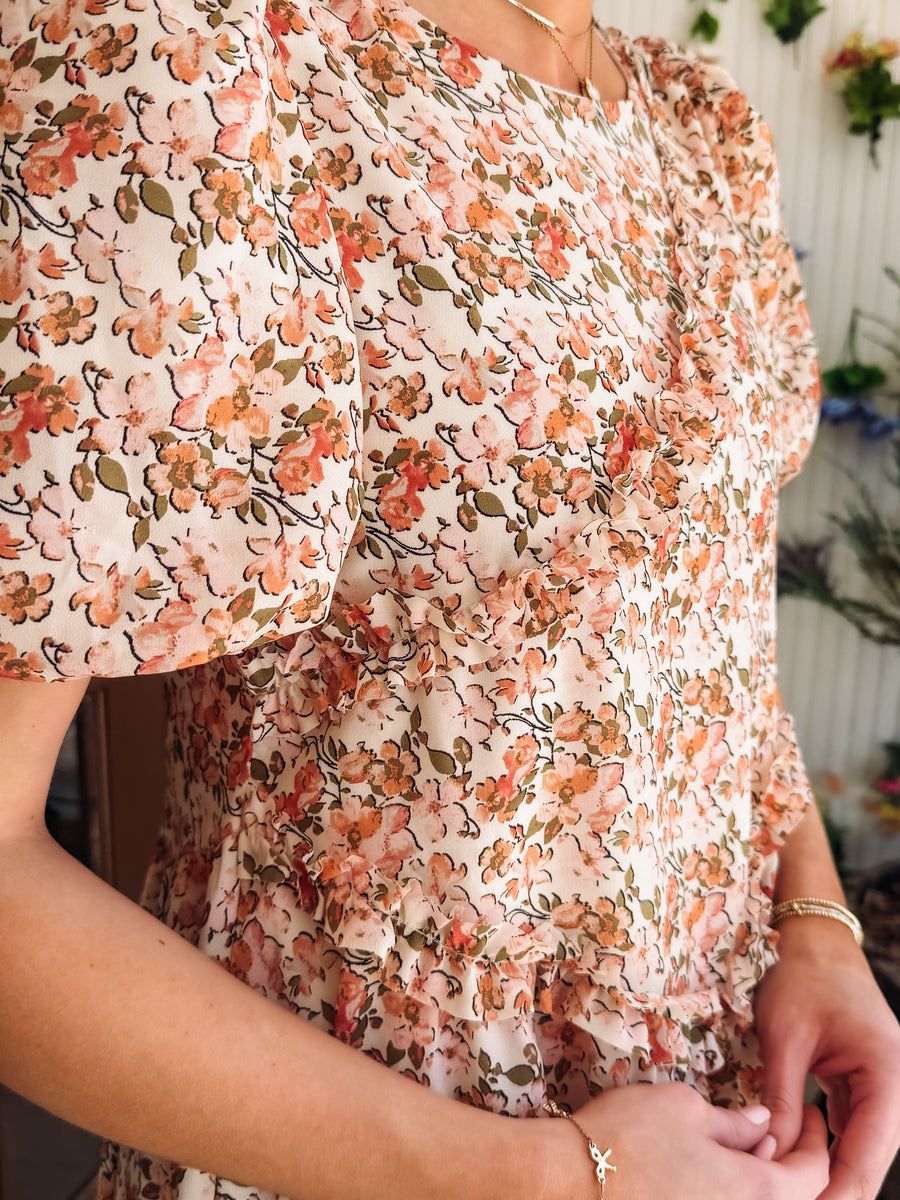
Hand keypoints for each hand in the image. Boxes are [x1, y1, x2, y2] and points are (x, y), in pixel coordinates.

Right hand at [539, 1082, 829, 1199]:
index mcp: (754, 1191)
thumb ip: (734, 1121)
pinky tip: (717, 1170)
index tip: (810, 1113)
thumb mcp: (684, 1108)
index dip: (816, 1140)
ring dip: (764, 1180)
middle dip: (796, 1163)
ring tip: (749, 1146)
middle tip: (785, 1129)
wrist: (570, 1180)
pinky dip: (733, 1192)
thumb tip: (764, 1123)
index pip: (813, 1174)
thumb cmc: (626, 1136)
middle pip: (793, 1199)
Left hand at [755, 918, 899, 1199]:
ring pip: (862, 1149)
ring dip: (830, 1174)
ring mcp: (884, 1086)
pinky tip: (799, 1166)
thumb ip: (782, 1099)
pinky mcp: (864, 1083)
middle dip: (833, 1190)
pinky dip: (828, 1149)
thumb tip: (771, 1156)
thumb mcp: (784, 1036)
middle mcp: (896, 1086)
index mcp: (889, 1074)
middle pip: (870, 1160)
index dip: (839, 1193)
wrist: (814, 936)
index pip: (869, 1156)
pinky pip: (852, 1129)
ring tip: (793, 1194)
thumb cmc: (799, 975)